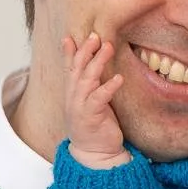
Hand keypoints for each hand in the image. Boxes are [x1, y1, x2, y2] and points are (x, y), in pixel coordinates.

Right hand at [61, 32, 130, 168]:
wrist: (95, 153)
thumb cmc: (96, 124)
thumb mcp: (91, 100)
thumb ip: (91, 82)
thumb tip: (95, 63)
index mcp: (73, 91)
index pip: (69, 67)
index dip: (69, 51)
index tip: (71, 35)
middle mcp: (73, 96)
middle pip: (77, 68)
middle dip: (85, 50)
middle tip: (95, 35)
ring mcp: (80, 106)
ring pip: (87, 79)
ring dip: (97, 62)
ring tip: (107, 47)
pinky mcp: (91, 116)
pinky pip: (99, 98)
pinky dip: (108, 87)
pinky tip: (118, 78)